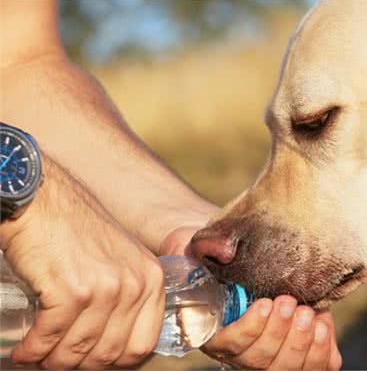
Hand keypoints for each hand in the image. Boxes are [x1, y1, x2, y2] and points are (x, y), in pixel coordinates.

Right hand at [0, 157, 164, 368]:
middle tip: (57, 358)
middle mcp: (134, 285)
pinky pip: (50, 339)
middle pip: (108, 354)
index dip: (114, 361)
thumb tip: (112, 342)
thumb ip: (127, 295)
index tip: (91, 359)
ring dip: (52, 361)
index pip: (142, 344)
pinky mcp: (71, 291)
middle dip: (78, 364)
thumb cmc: (76, 231)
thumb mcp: (121, 260)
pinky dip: (32, 350)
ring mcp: (105, 288)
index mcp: (152, 280)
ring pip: (77, 351)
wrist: (43, 201)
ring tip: (38, 355)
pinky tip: (24, 349)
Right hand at [160, 226, 342, 369]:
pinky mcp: (303, 360)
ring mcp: (273, 361)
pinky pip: (315, 368)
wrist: (263, 269)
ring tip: (307, 314)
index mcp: (218, 333)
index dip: (248, 329)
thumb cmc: (234, 263)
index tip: (264, 304)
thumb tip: (225, 249)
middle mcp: (243, 355)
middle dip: (278, 331)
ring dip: (300, 342)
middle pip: (259, 360)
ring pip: (286, 367)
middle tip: (289, 303)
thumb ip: (211, 248)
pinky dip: (322, 351)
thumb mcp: (213, 252)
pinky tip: (322, 326)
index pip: (230, 344)